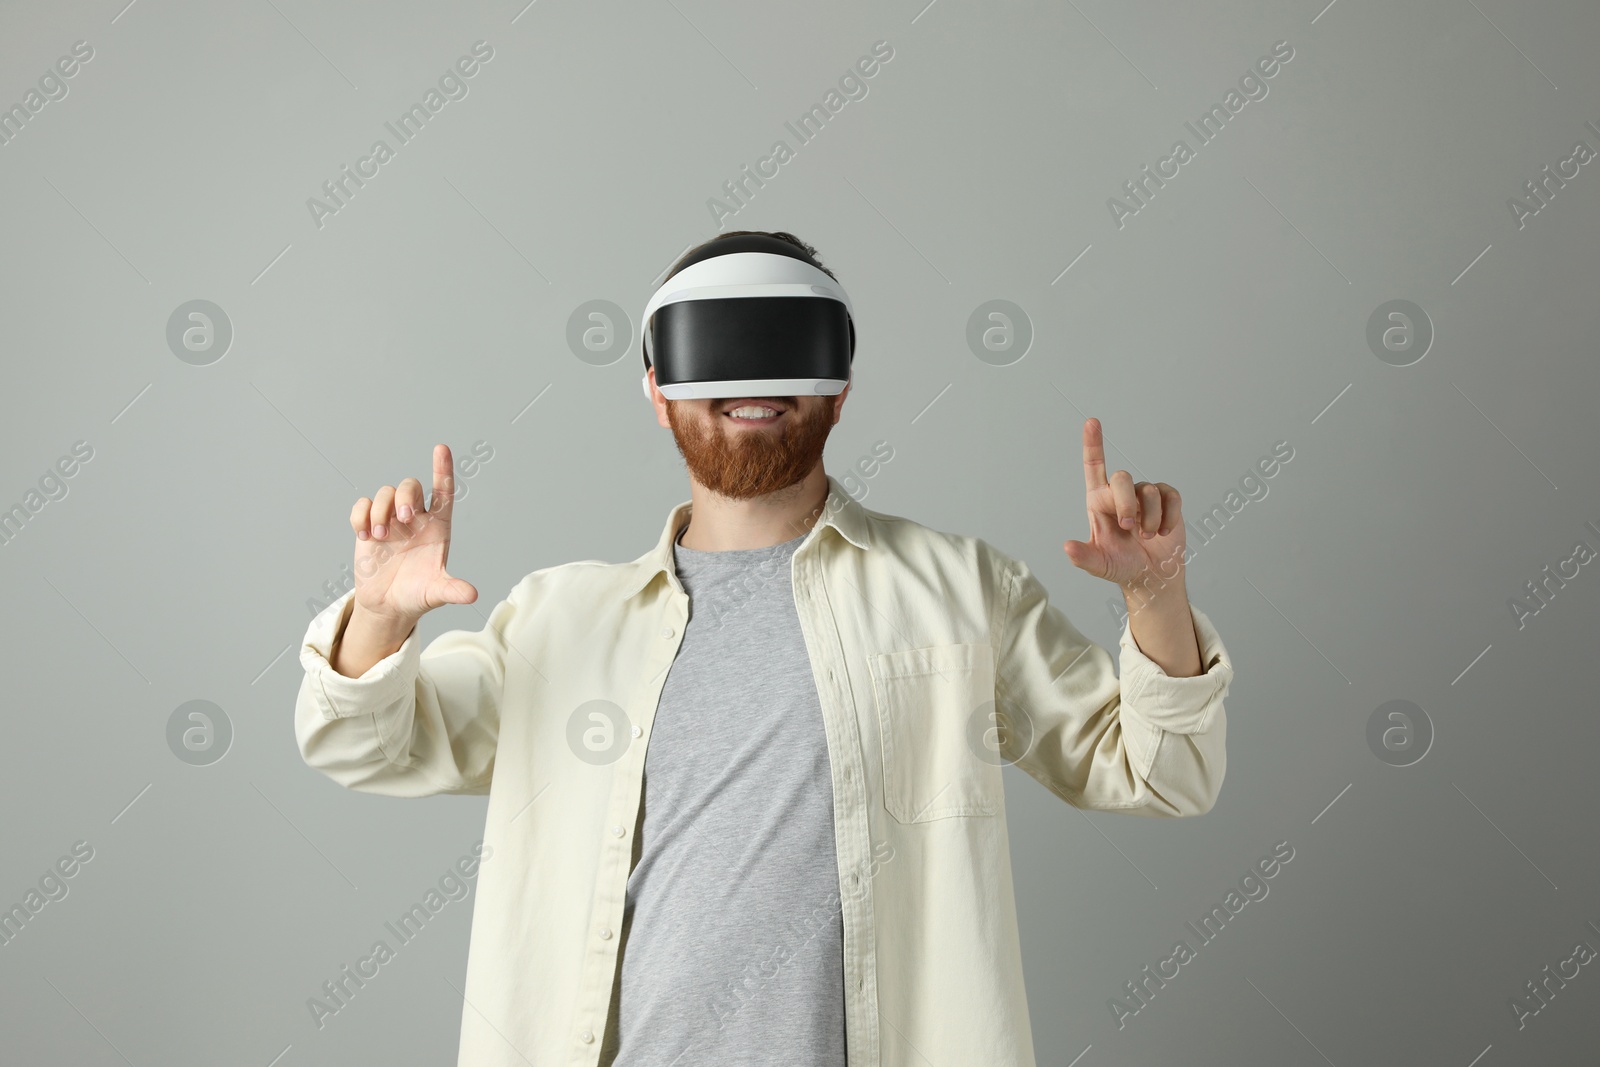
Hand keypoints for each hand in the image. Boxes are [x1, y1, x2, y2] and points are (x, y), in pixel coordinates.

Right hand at [348, 444, 477, 631]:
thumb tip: (472, 595)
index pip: (443, 491)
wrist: (388, 604)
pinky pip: (363, 504)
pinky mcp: (368, 526)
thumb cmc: (418, 595)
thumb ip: (453, 590)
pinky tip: (365, 535)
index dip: (443, 469)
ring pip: (386, 492)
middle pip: (411, 486)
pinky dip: (361, 515)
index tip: (441, 448)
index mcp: (438, 527)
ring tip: (379, 537)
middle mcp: (415, 518)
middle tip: (403, 519)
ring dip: (381, 510)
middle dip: (405, 496)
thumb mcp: (436, 593)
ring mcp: (391, 520)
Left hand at [1061, 418, 1185, 590]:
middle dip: (1127, 503)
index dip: (1093, 444)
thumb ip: (1083, 557)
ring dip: (1149, 519)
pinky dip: (1168, 517)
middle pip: (1123, 477)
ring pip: (1149, 491)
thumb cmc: (1121, 566)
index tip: (1091, 422)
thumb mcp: (1099, 564)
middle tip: (1130, 529)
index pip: (1094, 467)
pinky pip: (1170, 496)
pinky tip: (1163, 532)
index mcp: (1099, 502)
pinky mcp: (1167, 501)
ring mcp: (1144, 496)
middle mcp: (1120, 494)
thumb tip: (1067, 548)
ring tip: (1147, 537)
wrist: (1152, 576)